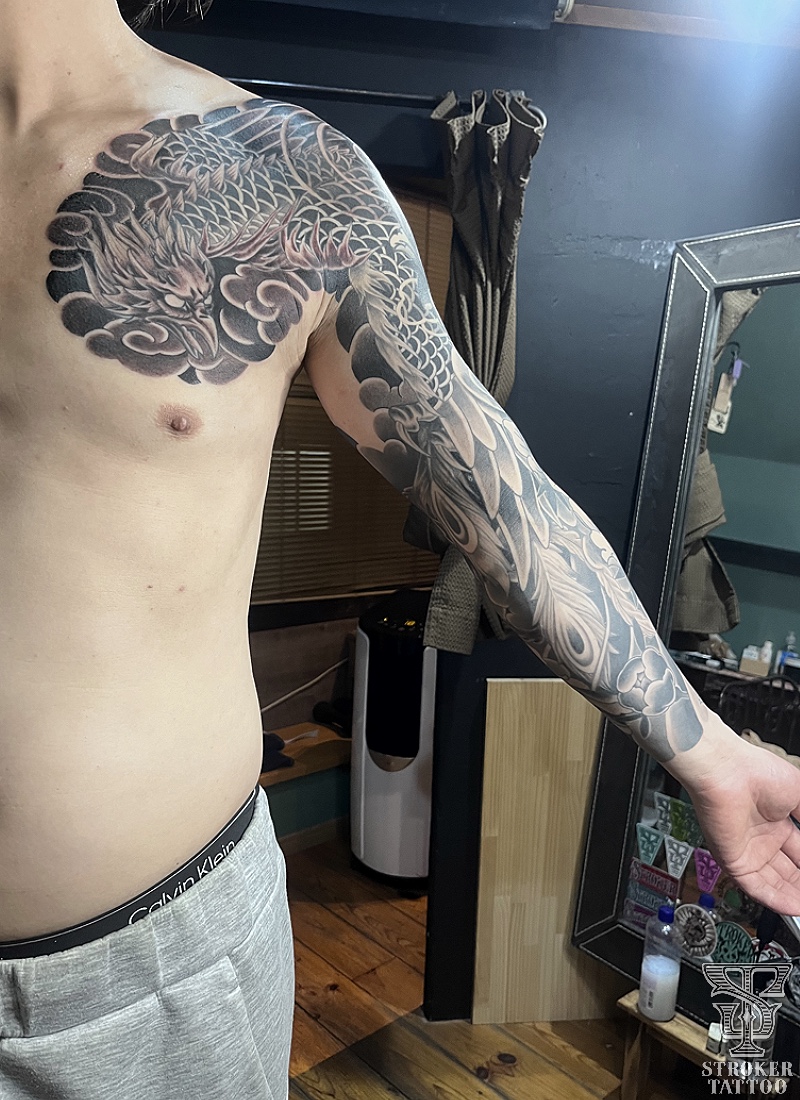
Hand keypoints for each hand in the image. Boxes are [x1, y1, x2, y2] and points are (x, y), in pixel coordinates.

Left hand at [684, 735, 799, 914]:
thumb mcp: (799, 797)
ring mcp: (747, 850)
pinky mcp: (732, 860)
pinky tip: (794, 907)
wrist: (726, 771)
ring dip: (793, 896)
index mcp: (776, 821)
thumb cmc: (757, 772)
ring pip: (773, 883)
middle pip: (787, 871)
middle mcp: (761, 838)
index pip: (799, 853)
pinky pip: (755, 887)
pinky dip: (775, 900)